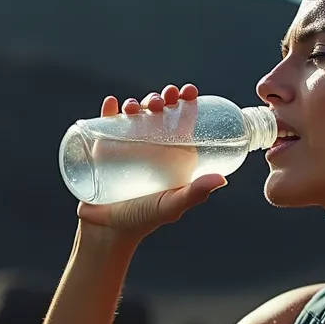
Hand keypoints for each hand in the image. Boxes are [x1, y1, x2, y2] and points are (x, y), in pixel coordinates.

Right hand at [76, 83, 226, 239]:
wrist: (106, 232)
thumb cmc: (143, 220)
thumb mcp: (171, 205)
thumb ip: (195, 193)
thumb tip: (222, 179)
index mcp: (171, 156)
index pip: (181, 123)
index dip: (185, 104)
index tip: (188, 91)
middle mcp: (150, 148)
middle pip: (157, 114)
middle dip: (161, 99)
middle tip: (162, 99)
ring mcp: (125, 146)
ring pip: (133, 115)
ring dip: (136, 103)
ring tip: (137, 107)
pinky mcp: (102, 149)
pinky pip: (105, 124)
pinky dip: (109, 110)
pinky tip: (113, 104)